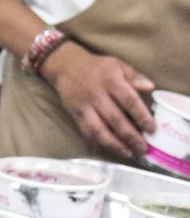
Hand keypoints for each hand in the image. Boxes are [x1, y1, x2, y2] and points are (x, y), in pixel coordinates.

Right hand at [42, 42, 155, 157]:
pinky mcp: (75, 115)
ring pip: (99, 130)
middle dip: (130, 136)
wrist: (66, 66)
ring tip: (128, 153)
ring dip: (114, 144)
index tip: (151, 129)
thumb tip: (150, 87)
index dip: (141, 117)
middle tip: (142, 148)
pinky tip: (109, 150)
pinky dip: (97, 143)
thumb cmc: (97, 67)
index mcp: (111, 81)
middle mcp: (97, 95)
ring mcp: (84, 107)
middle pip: (115, 120)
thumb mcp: (118, 65)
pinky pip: (86, 132)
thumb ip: (134, 76)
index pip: (129, 101)